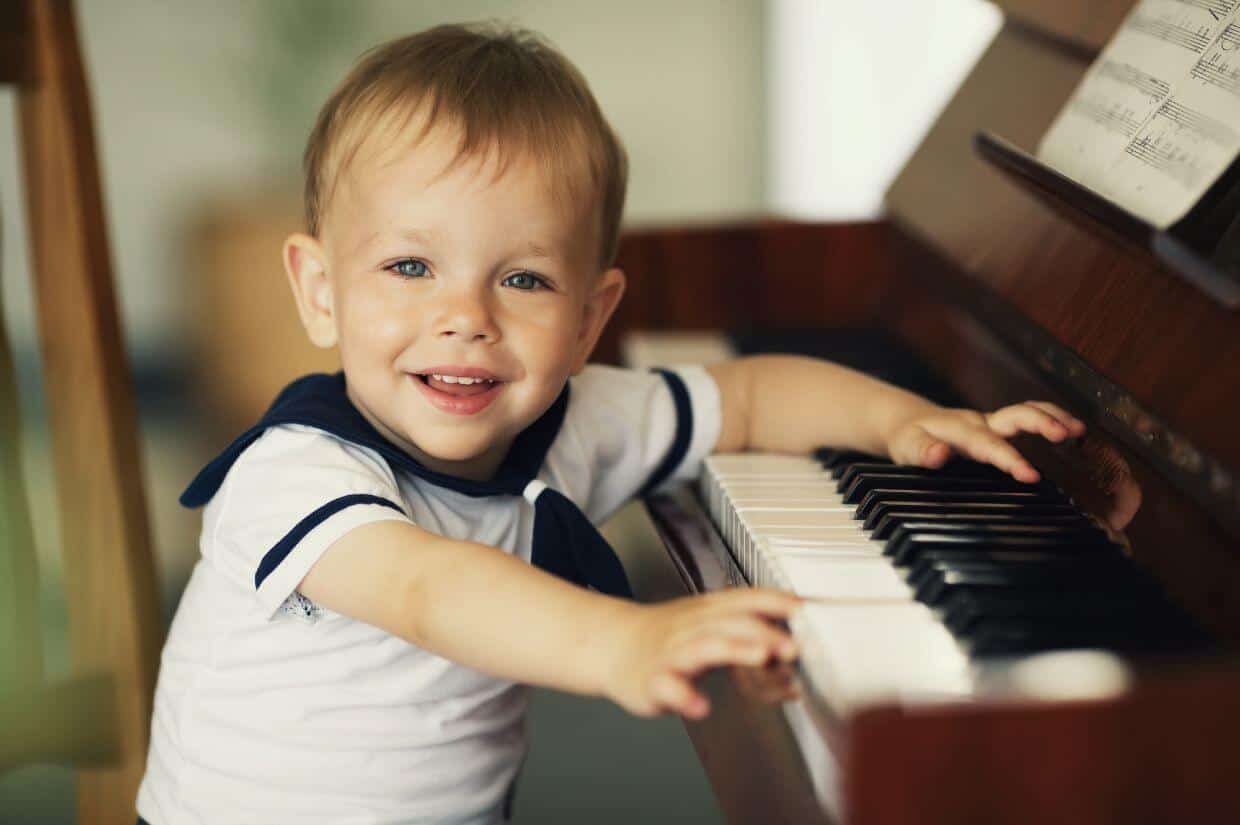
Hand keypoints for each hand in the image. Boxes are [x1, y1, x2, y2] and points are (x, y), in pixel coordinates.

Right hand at [606, 589, 800, 719]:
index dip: (774, 601)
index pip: (744, 599)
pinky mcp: (652, 681)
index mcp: (707, 611)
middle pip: (730, 622)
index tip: (804, 608)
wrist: (613, 645)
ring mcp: (671, 653)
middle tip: (793, 646)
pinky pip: (667, 687)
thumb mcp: (708, 623)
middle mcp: (692, 627)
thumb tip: (795, 647)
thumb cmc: (669, 636)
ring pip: (703, 646)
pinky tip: (700, 707)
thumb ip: (749, 632)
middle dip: (763, 631)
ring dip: (734, 648)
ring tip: (762, 656)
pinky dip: (684, 696)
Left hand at [886, 402, 1084, 482]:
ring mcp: (991, 422)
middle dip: (1041, 422)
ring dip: (1053, 416)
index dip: (1010, 459)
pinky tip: (1073, 431)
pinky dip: (1051, 419)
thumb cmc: (909, 439)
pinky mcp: (998, 426)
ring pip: (1026, 412)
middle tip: (1067, 433)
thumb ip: (923, 452)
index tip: (1031, 475)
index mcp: (960, 430)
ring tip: (1080, 429)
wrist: (908, 422)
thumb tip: (939, 454)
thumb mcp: (907, 448)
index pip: (989, 445)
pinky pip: (1027, 417)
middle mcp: (980, 422)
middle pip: (1015, 415)